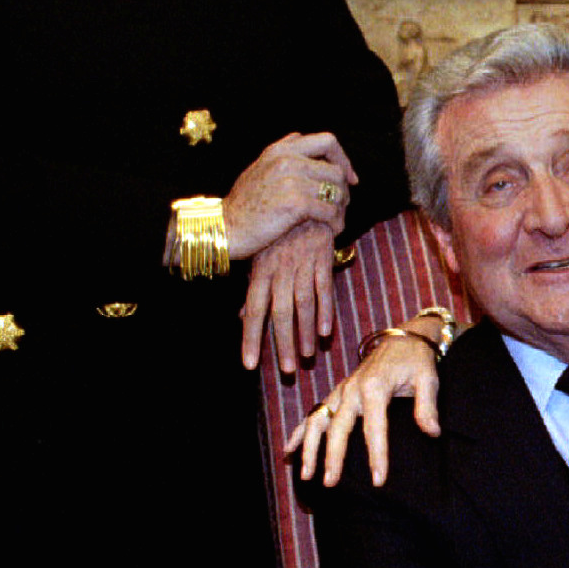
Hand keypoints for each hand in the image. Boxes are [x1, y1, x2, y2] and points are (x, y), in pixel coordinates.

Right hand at [223, 131, 356, 259]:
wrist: (223, 228)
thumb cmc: (242, 205)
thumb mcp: (258, 168)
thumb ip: (281, 153)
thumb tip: (300, 138)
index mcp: (280, 150)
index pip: (327, 141)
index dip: (343, 159)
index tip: (349, 178)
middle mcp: (287, 160)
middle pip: (336, 169)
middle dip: (344, 190)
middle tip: (341, 205)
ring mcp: (291, 180)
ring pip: (336, 191)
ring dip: (342, 208)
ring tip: (336, 220)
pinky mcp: (295, 203)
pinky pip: (330, 211)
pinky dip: (336, 222)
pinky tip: (333, 230)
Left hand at [241, 220, 335, 372]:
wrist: (300, 197)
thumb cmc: (275, 231)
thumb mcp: (258, 257)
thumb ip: (253, 290)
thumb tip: (241, 318)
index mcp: (260, 271)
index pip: (253, 311)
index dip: (251, 338)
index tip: (250, 365)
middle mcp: (279, 270)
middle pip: (279, 313)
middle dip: (283, 344)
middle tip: (288, 371)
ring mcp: (302, 264)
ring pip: (303, 304)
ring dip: (306, 332)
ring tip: (308, 356)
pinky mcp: (322, 257)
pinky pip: (324, 287)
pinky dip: (326, 309)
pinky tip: (326, 330)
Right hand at [286, 328, 442, 485]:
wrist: (404, 337)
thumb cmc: (417, 360)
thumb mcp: (428, 378)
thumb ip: (427, 407)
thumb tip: (432, 433)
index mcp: (375, 387)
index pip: (375, 428)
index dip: (377, 456)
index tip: (378, 481)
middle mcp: (353, 389)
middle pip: (339, 428)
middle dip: (333, 457)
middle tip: (330, 484)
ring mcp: (342, 390)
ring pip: (318, 421)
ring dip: (309, 448)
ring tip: (305, 475)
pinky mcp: (338, 392)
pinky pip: (315, 412)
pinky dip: (300, 431)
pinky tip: (288, 451)